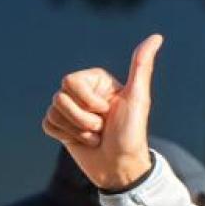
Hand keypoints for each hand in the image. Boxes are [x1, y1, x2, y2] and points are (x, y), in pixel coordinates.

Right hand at [42, 34, 162, 190]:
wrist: (122, 168)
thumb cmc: (132, 134)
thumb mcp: (138, 98)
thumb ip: (142, 66)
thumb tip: (157, 37)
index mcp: (96, 81)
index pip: (70, 81)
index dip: (88, 101)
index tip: (108, 112)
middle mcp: (83, 93)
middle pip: (60, 96)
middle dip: (83, 118)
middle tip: (102, 128)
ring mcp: (71, 110)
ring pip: (53, 111)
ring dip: (78, 130)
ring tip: (96, 137)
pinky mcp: (61, 127)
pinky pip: (48, 124)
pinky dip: (66, 136)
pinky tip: (83, 142)